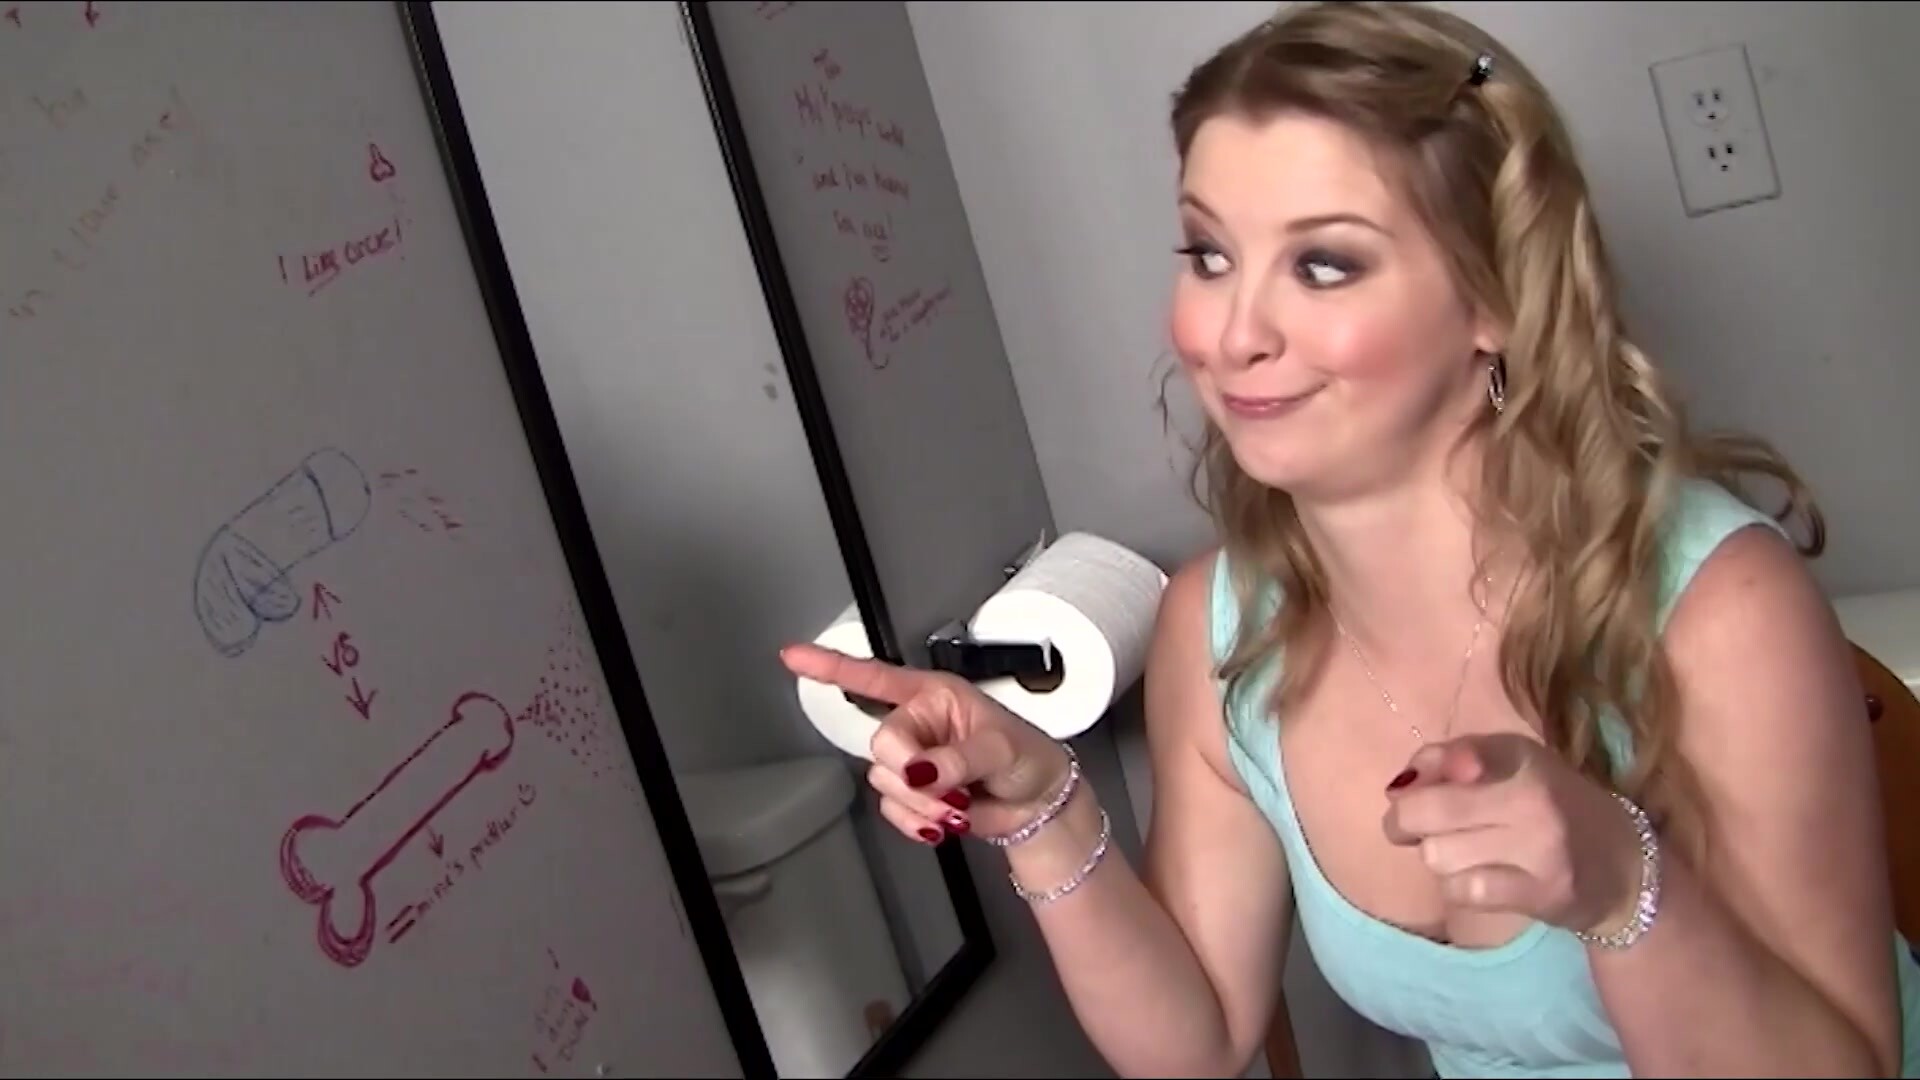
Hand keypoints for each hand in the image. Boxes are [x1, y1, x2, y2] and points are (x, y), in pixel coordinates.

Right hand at [779, 643, 1069, 845]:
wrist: (1038, 806)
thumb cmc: (1028, 757)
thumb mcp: (1000, 748)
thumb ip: (957, 759)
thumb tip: (918, 770)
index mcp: (933, 696)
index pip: (874, 676)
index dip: (831, 667)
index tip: (792, 656)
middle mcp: (917, 723)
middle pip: (881, 743)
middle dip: (911, 771)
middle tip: (946, 787)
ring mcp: (912, 761)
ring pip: (885, 782)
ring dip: (921, 802)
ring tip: (959, 804)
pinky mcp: (912, 796)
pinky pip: (891, 810)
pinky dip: (917, 822)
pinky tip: (944, 822)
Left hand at [1381, 733, 1645, 936]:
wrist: (1626, 869)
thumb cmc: (1557, 808)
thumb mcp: (1514, 765)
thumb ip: (1454, 759)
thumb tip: (1402, 782)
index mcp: (1523, 757)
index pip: (1449, 756)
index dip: (1419, 777)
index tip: (1416, 789)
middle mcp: (1532, 796)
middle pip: (1427, 810)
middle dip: (1403, 823)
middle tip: (1409, 830)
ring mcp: (1539, 848)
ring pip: (1439, 855)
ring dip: (1438, 857)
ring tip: (1462, 854)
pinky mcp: (1541, 894)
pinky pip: (1464, 891)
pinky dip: (1457, 887)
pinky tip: (1476, 880)